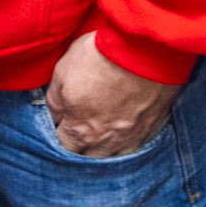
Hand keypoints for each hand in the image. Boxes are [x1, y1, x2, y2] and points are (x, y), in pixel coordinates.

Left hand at [45, 33, 180, 158]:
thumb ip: (55, 101)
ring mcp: (131, 137)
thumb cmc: (102, 56)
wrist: (146, 48)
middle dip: (79, 149)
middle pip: (87, 158)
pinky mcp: (151, 128)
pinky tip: (123, 136)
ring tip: (99, 140)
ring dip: (103, 152)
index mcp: (79, 129)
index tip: (60, 127)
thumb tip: (54, 116)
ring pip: (112, 158)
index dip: (58, 136)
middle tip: (77, 135)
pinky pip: (135, 148)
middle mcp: (105, 141)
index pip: (62, 146)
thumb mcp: (63, 71)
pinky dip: (127, 145)